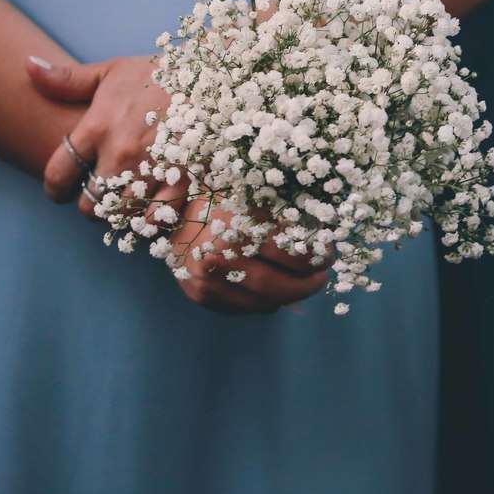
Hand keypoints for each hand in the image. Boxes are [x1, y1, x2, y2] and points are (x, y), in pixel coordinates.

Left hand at [26, 55, 168, 217]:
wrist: (213, 77)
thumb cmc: (159, 73)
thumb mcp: (111, 70)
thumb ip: (66, 79)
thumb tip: (26, 66)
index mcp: (97, 128)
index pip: (58, 174)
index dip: (54, 189)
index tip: (59, 191)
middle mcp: (119, 155)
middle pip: (89, 206)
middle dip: (90, 205)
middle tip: (99, 196)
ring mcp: (151, 172)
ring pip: (120, 216)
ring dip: (119, 215)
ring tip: (124, 203)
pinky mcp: (182, 183)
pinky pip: (155, 219)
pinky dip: (150, 219)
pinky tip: (152, 208)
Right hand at [170, 196, 330, 314]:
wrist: (166, 209)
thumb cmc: (217, 190)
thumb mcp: (249, 185)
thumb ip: (283, 201)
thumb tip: (325, 225)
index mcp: (237, 221)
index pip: (295, 254)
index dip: (318, 256)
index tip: (327, 252)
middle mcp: (220, 254)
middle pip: (283, 286)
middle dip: (309, 284)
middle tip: (321, 275)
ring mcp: (208, 280)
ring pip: (266, 303)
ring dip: (289, 296)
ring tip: (300, 281)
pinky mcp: (201, 296)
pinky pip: (247, 309)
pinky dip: (265, 301)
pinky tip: (270, 286)